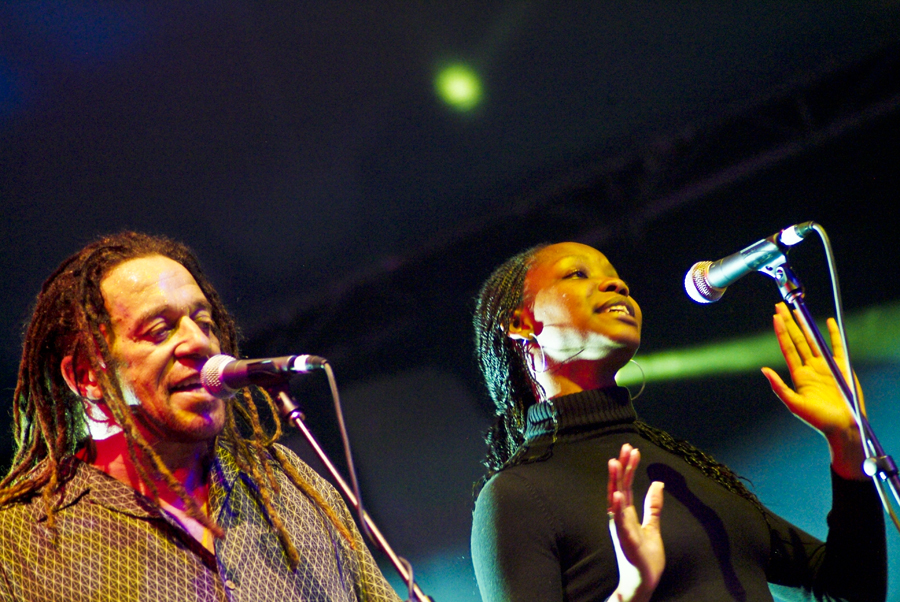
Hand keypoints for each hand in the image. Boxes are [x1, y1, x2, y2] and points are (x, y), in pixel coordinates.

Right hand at [606, 443, 664, 601]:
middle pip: (619, 486)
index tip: (632, 449)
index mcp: (624, 513)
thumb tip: (657, 483)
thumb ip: (652, 505)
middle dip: (622, 467)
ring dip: (614, 481)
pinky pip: (619, 521)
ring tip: (615, 462)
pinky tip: (617, 494)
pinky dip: (617, 507)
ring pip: (615, 500)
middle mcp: (619, 517)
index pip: (626, 485)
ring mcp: (621, 528)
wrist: (643, 580)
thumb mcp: (652, 526)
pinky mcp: (625, 540)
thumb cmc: (644, 556)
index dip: (628, 467)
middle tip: (625, 447)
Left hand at [761, 302, 866, 479]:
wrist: (843, 426)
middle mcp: (811, 367)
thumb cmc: (818, 419)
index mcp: (799, 374)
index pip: (788, 347)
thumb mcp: (794, 404)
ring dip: (806, 325)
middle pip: (798, 339)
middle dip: (789, 322)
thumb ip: (779, 387)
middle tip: (781, 305)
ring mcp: (825, 366)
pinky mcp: (841, 367)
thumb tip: (764, 370)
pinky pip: (837, 346)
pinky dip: (833, 334)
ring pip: (813, 340)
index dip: (781, 331)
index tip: (775, 316)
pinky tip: (828, 322)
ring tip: (797, 309)